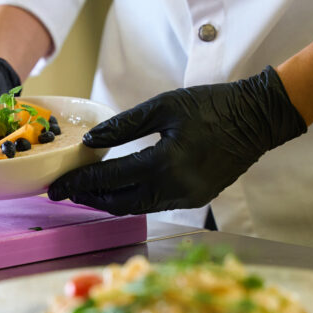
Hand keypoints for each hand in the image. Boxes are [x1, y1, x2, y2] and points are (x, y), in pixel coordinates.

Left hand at [47, 67, 306, 214]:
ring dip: (108, 202)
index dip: (79, 184)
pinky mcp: (195, 200)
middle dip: (89, 199)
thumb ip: (123, 125)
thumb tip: (90, 141)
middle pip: (119, 203)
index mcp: (166, 162)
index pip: (110, 179)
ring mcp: (187, 198)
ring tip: (85, 192)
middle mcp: (175, 188)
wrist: (257, 119)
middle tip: (64, 193)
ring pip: (136, 208)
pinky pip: (154, 204)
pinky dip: (130, 199)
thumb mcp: (163, 106)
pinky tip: (116, 190)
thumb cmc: (212, 105)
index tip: (56, 187)